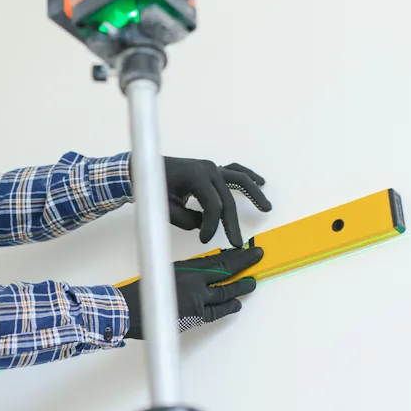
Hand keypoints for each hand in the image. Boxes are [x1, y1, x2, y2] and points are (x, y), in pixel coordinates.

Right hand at [115, 246, 264, 338]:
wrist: (129, 310)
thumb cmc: (143, 292)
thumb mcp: (166, 271)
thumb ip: (188, 271)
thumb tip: (206, 270)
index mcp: (186, 269)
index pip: (218, 261)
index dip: (237, 256)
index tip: (249, 251)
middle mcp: (193, 284)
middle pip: (226, 274)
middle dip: (244, 267)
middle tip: (258, 259)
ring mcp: (195, 302)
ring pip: (225, 293)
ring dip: (240, 288)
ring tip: (251, 283)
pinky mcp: (193, 317)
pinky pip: (216, 312)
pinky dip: (228, 307)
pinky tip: (236, 304)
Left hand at [146, 157, 271, 246]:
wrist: (143, 169)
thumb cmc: (152, 187)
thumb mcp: (167, 208)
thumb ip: (187, 219)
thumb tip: (205, 225)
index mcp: (197, 177)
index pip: (213, 206)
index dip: (211, 226)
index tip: (204, 240)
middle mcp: (208, 170)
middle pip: (227, 199)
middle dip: (232, 223)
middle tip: (237, 242)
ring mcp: (211, 168)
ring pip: (239, 180)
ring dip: (254, 193)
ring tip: (266, 208)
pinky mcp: (211, 170)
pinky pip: (234, 171)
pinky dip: (247, 176)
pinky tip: (260, 182)